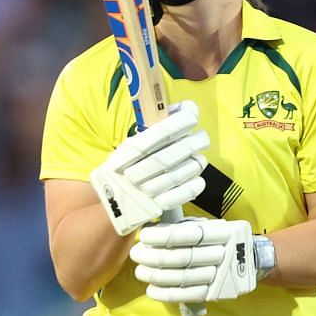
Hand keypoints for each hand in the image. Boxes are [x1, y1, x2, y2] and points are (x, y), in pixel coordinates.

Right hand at [89, 100, 209, 235]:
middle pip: (178, 151)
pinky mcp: (158, 206)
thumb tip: (188, 108)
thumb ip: (155, 129)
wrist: (113, 203)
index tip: (192, 117)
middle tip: (201, 139)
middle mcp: (138, 169)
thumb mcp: (130, 146)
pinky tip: (196, 178)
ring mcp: (149, 190)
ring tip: (197, 159)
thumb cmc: (127, 168)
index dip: (181, 121)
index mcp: (129, 150)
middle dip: (195, 142)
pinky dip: (195, 184)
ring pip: (185, 170)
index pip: (161, 131)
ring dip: (196, 163)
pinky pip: (186, 192)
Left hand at [131, 218, 258, 304]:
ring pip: (183, 277)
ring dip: (156, 276)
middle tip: (136, 254)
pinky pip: (188, 295)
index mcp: (221, 232)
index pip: (188, 235)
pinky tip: (151, 290)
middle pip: (183, 257)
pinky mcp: (214, 293)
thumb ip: (183, 226)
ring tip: (140, 271)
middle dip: (154, 257)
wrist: (248, 258)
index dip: (163, 236)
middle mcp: (224, 253)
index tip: (144, 235)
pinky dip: (167, 294)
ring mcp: (220, 275)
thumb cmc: (216, 239)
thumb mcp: (205, 225)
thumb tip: (151, 228)